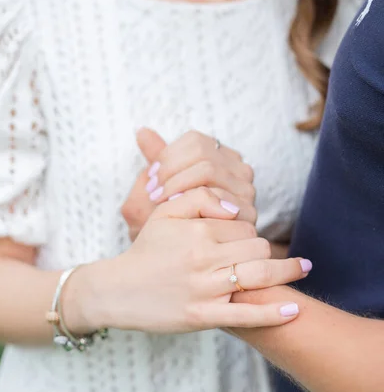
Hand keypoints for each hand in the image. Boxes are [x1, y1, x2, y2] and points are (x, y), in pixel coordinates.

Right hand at [91, 188, 309, 333]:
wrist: (118, 290)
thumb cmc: (146, 250)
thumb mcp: (164, 212)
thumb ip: (199, 198)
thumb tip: (236, 206)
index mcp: (197, 230)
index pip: (243, 224)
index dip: (246, 228)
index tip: (241, 236)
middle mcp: (204, 258)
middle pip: (257, 247)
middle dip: (262, 247)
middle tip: (258, 252)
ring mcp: (205, 290)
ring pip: (259, 275)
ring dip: (286, 271)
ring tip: (304, 267)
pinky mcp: (203, 317)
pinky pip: (246, 316)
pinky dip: (273, 314)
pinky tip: (294, 309)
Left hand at [121, 128, 255, 240]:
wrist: (177, 261)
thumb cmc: (165, 223)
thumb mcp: (154, 191)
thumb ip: (154, 160)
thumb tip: (141, 130)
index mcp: (216, 156)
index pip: (195, 141)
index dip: (169, 157)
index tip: (150, 178)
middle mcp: (236, 168)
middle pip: (204, 154)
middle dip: (173, 173)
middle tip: (153, 194)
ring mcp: (246, 190)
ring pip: (211, 171)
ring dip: (181, 187)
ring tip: (162, 205)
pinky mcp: (248, 213)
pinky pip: (222, 197)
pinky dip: (196, 204)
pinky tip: (181, 217)